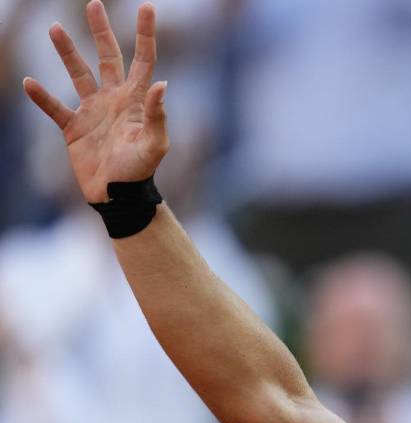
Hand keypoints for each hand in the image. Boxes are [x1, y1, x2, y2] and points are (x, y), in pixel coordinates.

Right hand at [22, 1, 167, 203]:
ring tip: (54, 28)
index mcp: (136, 100)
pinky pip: (53, 108)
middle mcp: (114, 99)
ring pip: (78, 74)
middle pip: (108, 57)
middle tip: (94, 4)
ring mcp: (92, 111)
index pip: (143, 60)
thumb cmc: (141, 171)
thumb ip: (157, 114)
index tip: (148, 7)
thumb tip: (162, 83)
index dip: (145, 34)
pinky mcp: (73, 128)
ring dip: (66, 52)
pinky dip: (41, 97)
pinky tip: (29, 83)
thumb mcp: (155, 144)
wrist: (118, 196)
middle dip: (101, 31)